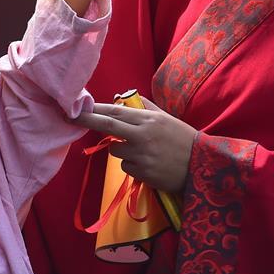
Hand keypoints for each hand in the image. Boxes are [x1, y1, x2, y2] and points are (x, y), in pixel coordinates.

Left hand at [74, 96, 195, 192]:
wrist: (202, 166)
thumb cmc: (183, 140)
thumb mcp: (166, 119)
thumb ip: (145, 108)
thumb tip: (123, 100)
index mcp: (149, 120)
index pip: (116, 112)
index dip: (96, 109)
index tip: (80, 106)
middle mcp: (142, 135)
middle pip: (108, 126)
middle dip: (87, 120)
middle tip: (70, 116)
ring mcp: (141, 155)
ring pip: (115, 151)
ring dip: (122, 151)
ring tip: (144, 152)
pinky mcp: (142, 173)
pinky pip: (126, 167)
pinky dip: (133, 165)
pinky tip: (149, 165)